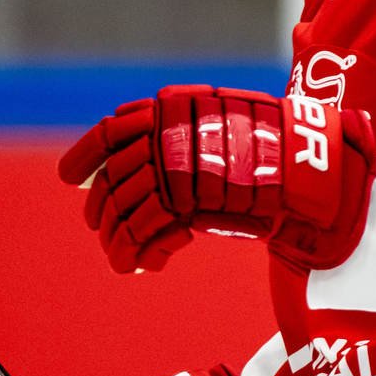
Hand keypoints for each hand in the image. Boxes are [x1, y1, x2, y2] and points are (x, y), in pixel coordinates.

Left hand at [57, 85, 375, 273]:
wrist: (305, 163)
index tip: (69, 178)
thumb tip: (146, 175)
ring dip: (119, 240)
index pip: (112, 131)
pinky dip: (136, 252)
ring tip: (124, 259)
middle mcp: (163, 134)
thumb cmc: (273, 149)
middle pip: (115, 180)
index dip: (85, 156)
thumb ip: (185, 145)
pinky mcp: (182, 199)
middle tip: (103, 232)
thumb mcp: (223, 130)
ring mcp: (171, 166)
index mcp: (170, 110)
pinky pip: (144, 231)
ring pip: (125, 209)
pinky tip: (141, 265)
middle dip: (104, 211)